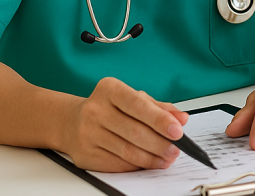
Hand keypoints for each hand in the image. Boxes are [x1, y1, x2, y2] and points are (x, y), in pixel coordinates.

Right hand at [61, 77, 188, 171]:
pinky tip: (149, 163)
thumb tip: (182, 118)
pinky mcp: (85, 155)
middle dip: (160, 143)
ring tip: (167, 158)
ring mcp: (88, 133)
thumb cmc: (110, 108)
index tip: (178, 130)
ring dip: (151, 158)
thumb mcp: (134, 99)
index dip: (159, 119)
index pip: (137, 105)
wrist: (72, 122)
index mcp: (109, 89)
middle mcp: (95, 110)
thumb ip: (159, 107)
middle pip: (134, 131)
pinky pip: (117, 163)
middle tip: (176, 149)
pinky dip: (137, 165)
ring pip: (127, 151)